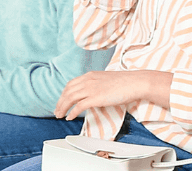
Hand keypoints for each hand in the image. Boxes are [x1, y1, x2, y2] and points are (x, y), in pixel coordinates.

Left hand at [54, 70, 170, 119]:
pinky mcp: (96, 97)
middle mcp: (88, 80)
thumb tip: (92, 94)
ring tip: (60, 115)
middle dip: (60, 102)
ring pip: (70, 98)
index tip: (61, 101)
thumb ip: (97, 84)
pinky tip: (69, 117)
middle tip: (57, 111)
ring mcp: (91, 88)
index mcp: (90, 75)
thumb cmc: (125, 82)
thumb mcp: (106, 80)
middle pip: (67, 91)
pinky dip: (72, 112)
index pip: (70, 84)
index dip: (64, 94)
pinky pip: (78, 106)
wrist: (135, 83)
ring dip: (63, 108)